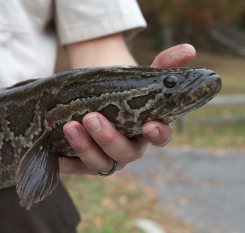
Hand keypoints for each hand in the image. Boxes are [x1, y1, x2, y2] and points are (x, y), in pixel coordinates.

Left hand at [60, 44, 195, 174]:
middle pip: (124, 153)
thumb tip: (188, 50)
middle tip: (91, 118)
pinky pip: (76, 169)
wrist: (94, 99)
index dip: (158, 135)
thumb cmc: (121, 91)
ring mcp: (107, 159)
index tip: (150, 126)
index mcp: (147, 131)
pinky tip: (55, 153)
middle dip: (108, 138)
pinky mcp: (84, 164)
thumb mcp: (140, 76)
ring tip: (69, 126)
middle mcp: (129, 149)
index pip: (160, 138)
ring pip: (100, 163)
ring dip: (85, 148)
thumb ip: (163, 64)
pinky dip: (67, 164)